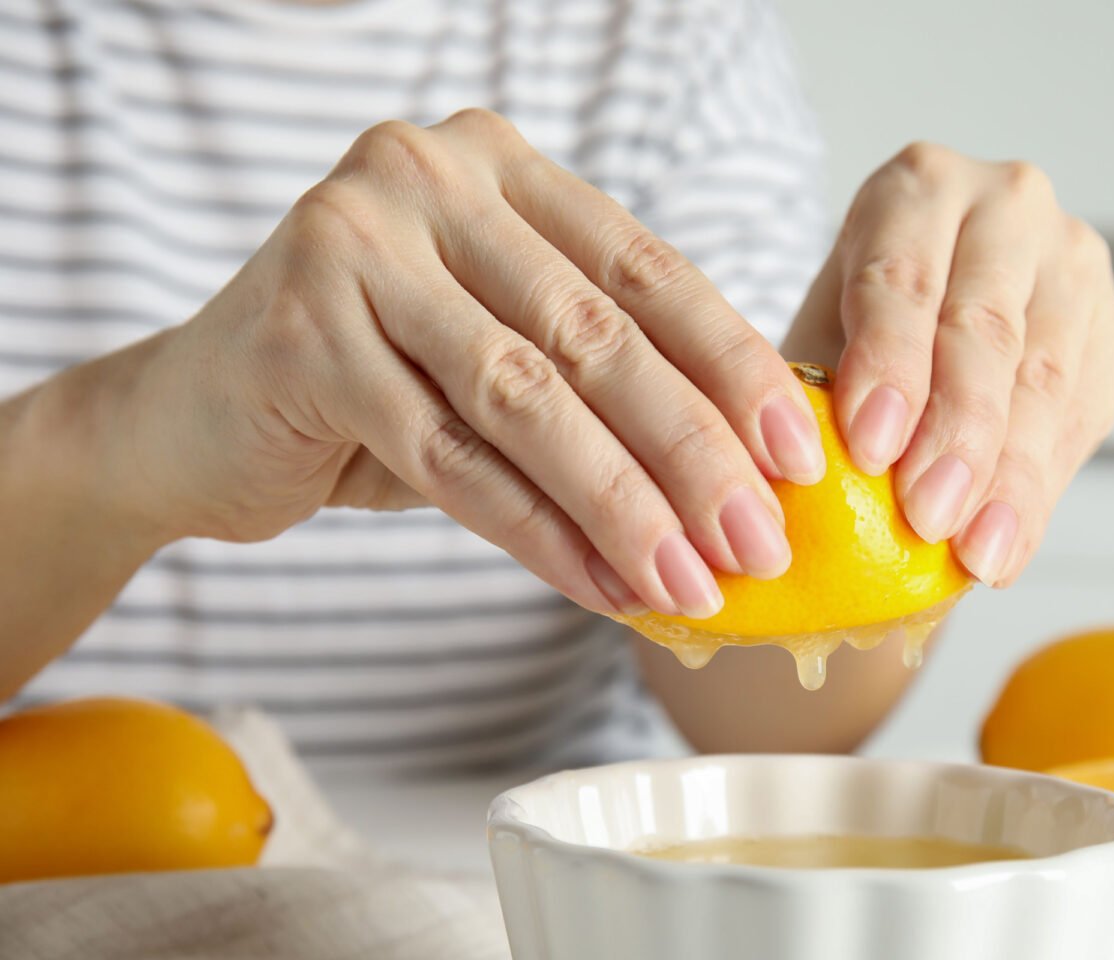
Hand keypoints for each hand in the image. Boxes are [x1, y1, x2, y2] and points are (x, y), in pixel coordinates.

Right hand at [113, 110, 827, 618]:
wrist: (193, 416)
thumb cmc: (374, 381)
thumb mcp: (497, 346)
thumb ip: (597, 369)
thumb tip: (746, 466)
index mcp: (499, 168)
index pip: (646, 271)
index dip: (732, 367)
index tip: (796, 457)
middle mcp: (426, 181)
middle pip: (595, 336)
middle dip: (691, 452)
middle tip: (759, 541)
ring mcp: (355, 247)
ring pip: (526, 401)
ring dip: (624, 506)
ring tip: (691, 582)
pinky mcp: (302, 334)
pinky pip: (450, 459)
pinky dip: (537, 532)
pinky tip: (601, 585)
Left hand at [784, 143, 1113, 587]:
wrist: (932, 321)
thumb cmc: (860, 326)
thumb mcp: (823, 336)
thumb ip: (818, 388)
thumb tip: (802, 475)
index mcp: (919, 188)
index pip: (904, 277)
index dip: (889, 363)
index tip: (869, 446)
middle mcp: (1007, 206)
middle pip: (983, 328)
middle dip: (955, 432)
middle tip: (925, 515)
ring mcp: (1071, 264)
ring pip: (1045, 378)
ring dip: (1007, 477)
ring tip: (971, 550)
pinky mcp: (1110, 329)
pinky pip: (1082, 417)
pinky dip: (1039, 493)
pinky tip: (1006, 547)